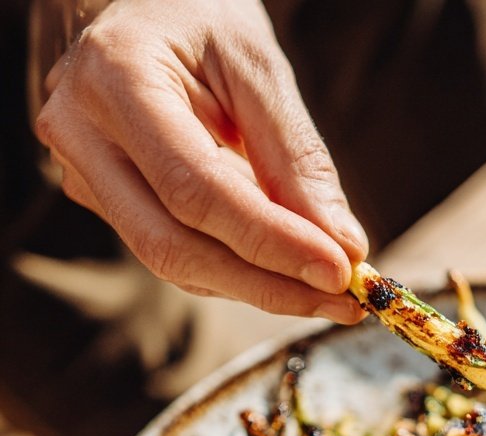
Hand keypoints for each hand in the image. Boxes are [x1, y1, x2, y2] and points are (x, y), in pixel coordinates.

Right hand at [34, 0, 367, 323]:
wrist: (148, 11)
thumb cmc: (203, 22)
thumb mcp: (259, 68)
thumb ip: (296, 158)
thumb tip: (343, 246)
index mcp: (115, 79)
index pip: (196, 190)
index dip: (271, 242)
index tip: (340, 270)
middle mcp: (83, 135)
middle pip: (175, 246)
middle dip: (268, 284)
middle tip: (344, 300)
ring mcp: (86, 175)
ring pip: (176, 264)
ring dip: (261, 288)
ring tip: (330, 292)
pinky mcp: (109, 204)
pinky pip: (181, 256)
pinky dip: (242, 274)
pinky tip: (291, 273)